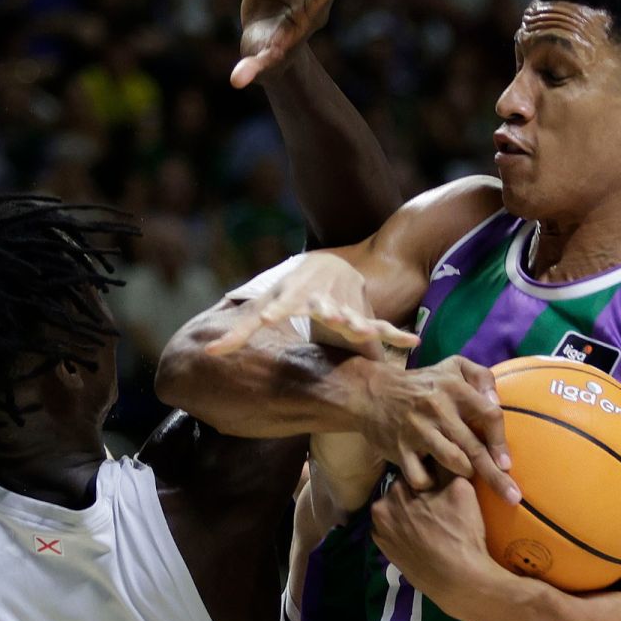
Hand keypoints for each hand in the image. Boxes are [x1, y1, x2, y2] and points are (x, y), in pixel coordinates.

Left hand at [206, 253, 417, 361]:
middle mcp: (320, 299)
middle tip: (329, 320)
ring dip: (359, 324)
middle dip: (327, 314)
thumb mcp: (264, 306)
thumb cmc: (289, 291)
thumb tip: (208, 354)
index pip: (278, 306)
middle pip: (323, 309)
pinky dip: (394, 336)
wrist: (329, 266)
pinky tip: (412, 343)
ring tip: (364, 332)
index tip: (264, 319)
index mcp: (292, 297)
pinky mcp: (363, 315)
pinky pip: (380, 327)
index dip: (270, 312)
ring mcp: (344, 306)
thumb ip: (238, 333)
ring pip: (353, 317)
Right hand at [358, 357, 515, 499]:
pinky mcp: (399, 449)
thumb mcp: (452, 367)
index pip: (489, 414)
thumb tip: (497, 403)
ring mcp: (417, 430)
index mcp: (453, 387)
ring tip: (465, 475)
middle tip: (512, 496)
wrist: (371, 392)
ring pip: (453, 462)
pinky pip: (422, 476)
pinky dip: (430, 483)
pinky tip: (432, 479)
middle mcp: (437, 408)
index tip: (507, 463)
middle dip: (495, 476)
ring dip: (464, 474)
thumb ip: (481, 377)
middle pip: (474, 448)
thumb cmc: (422, 384)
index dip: (500, 441)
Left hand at [371, 476, 509, 614]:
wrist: (458, 580)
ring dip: (409, 513)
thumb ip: (446, 467)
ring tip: (433, 523)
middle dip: (416, 495)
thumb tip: (443, 454)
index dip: (427, 476)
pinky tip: (424, 537)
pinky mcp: (386, 552)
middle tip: (438, 505)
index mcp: (393, 491)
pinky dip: (405, 532)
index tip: (439, 484)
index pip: (412, 473)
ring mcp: (380, 534)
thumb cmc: (460, 532)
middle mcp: (379, 511)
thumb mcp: (460, 489)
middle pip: (401, 494)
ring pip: (397, 513)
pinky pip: (395, 533)